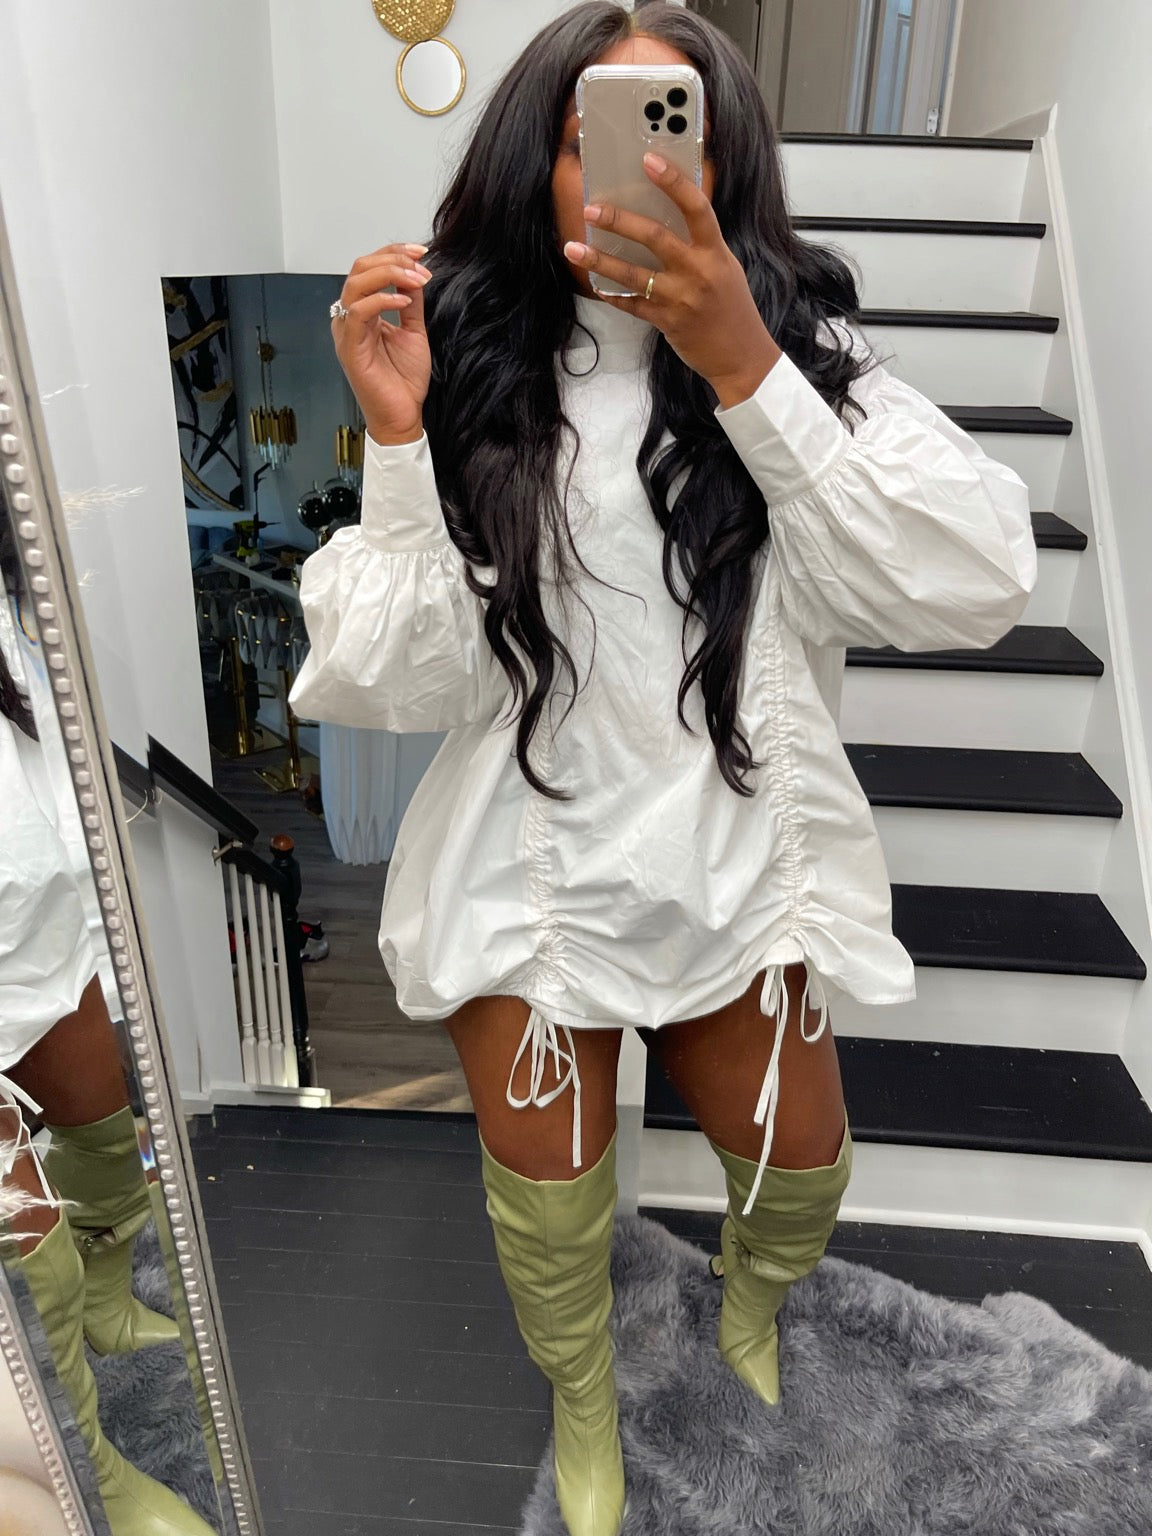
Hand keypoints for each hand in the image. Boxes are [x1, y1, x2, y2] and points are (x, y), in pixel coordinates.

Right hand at [331, 242, 432, 444]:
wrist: (403, 415)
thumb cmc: (404, 380)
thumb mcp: (413, 331)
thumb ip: (411, 302)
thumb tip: (415, 273)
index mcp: (363, 311)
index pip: (370, 268)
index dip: (393, 253)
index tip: (421, 252)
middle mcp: (350, 317)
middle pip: (360, 268)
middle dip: (392, 258)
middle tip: (420, 263)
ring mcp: (347, 331)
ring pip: (356, 284)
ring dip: (389, 274)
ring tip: (416, 279)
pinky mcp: (349, 347)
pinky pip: (358, 312)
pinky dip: (382, 300)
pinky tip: (404, 301)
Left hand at [563, 154, 781, 408]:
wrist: (742, 356)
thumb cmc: (733, 308)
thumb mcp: (725, 268)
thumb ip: (700, 245)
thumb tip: (667, 219)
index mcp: (716, 252)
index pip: (696, 207)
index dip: (673, 182)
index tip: (649, 161)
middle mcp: (698, 272)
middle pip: (655, 237)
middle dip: (619, 220)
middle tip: (591, 208)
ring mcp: (681, 299)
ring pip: (634, 274)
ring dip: (600, 260)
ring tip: (574, 247)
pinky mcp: (667, 322)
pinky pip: (632, 305)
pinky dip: (612, 294)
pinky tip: (594, 284)